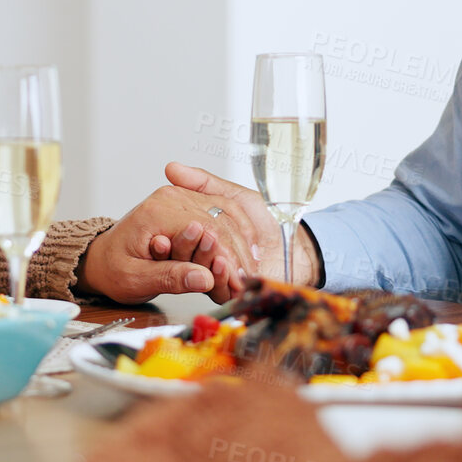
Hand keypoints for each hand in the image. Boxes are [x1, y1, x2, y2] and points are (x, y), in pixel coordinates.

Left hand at [74, 163, 273, 303]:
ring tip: (245, 276)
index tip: (237, 284)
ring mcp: (182, 199)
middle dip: (236, 257)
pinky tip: (241, 259)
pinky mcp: (189, 206)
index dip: (226, 261)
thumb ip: (169, 277)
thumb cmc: (113, 267)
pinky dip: (235, 238)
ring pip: (226, 218)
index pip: (206, 231)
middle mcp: (172, 199)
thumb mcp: (134, 279)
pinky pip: (222, 216)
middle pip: (220, 223)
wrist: (102, 257)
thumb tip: (204, 279)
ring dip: (240, 248)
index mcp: (157, 212)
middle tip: (244, 285)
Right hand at [164, 162, 319, 287]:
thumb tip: (172, 169)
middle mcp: (205, 257)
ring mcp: (217, 276)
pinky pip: (219, 289)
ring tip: (210, 245)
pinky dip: (221, 276)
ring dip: (205, 259)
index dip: (175, 229)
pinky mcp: (230, 293)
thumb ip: (203, 184)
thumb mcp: (234, 196)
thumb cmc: (268, 222)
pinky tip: (223, 264)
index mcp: (200, 236)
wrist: (295, 245)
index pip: (178, 235)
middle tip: (194, 231)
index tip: (166, 222)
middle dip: (187, 244)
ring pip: (200, 272)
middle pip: (185, 255)